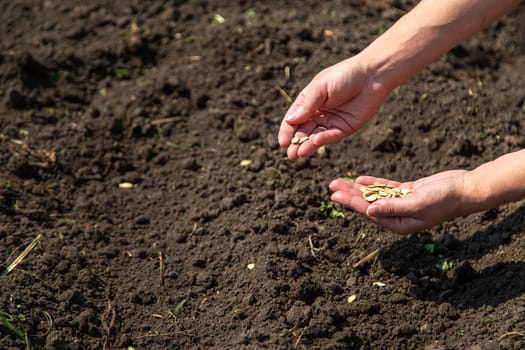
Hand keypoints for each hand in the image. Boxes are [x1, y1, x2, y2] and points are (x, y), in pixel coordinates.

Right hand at [278, 56, 389, 159]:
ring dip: (307, 145)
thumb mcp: (320, 88)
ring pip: (315, 136)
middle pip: (303, 131)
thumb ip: (306, 106)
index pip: (293, 119)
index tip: (283, 142)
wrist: (372, 76)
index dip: (287, 131)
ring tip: (299, 154)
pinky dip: (323, 139)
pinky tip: (316, 141)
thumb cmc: (344, 76)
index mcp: (308, 102)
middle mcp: (318, 113)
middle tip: (290, 155)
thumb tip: (290, 121)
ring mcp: (331, 121)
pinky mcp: (345, 127)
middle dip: (296, 143)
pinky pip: (331, 136)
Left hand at [329, 170, 468, 233]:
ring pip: (375, 195)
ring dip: (357, 189)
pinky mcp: (408, 192)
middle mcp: (398, 216)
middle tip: (331, 186)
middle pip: (368, 204)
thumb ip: (392, 208)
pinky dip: (373, 183)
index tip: (335, 195)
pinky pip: (386, 188)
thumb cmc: (444, 199)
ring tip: (340, 181)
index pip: (369, 212)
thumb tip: (368, 211)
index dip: (351, 203)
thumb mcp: (416, 204)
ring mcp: (403, 203)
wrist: (465, 188)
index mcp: (399, 224)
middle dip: (349, 195)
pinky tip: (359, 180)